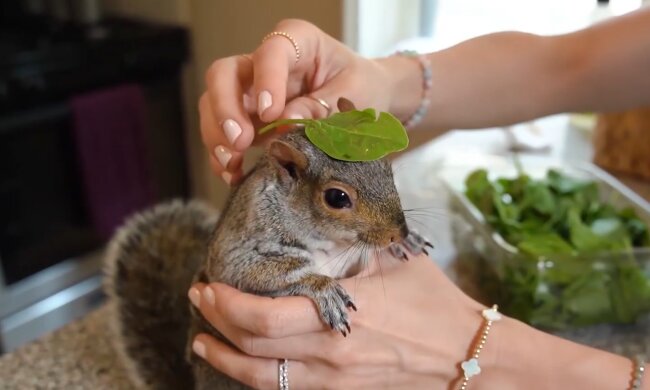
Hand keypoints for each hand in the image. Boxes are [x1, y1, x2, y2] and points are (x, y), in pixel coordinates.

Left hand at [188, 255, 490, 388]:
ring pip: (262, 379)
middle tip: (200, 300)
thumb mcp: (393, 259)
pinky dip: (256, 376)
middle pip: (254, 349)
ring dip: (225, 359)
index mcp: (342, 316)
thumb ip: (350, 241)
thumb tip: (316, 210)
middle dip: (216, 325)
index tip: (208, 286)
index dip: (227, 306)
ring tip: (202, 342)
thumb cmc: (432, 300)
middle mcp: (331, 355)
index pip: (265, 319)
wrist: (466, 352)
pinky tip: (242, 362)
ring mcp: (334, 380)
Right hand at [199, 19, 397, 184]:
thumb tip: (287, 124)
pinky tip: (232, 173)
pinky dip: (222, 154)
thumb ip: (321, 107)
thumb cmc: (361, 87)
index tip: (270, 113)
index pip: (271, 52)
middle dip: (225, 108)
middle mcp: (264, 63)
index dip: (266, 80)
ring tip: (232, 163)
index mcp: (297, 42)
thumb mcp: (353, 94)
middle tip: (240, 140)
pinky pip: (221, 132)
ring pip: (213, 103)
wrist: (364, 99)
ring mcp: (250, 91)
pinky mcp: (247, 119)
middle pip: (225, 74)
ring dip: (217, 135)